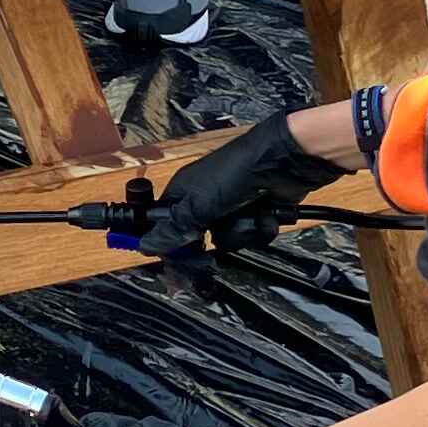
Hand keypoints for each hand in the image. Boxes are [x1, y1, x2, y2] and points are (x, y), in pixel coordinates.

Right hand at [135, 117, 341, 263]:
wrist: (283, 162)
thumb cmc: (234, 175)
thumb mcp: (198, 205)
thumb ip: (173, 229)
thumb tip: (144, 246)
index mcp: (183, 193)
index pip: (166, 226)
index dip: (171, 246)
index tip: (177, 264)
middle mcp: (204, 201)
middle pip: (198, 239)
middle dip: (210, 246)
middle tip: (210, 257)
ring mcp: (230, 207)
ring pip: (226, 239)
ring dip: (240, 233)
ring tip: (249, 217)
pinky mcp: (253, 212)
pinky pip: (250, 234)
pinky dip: (259, 227)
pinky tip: (265, 215)